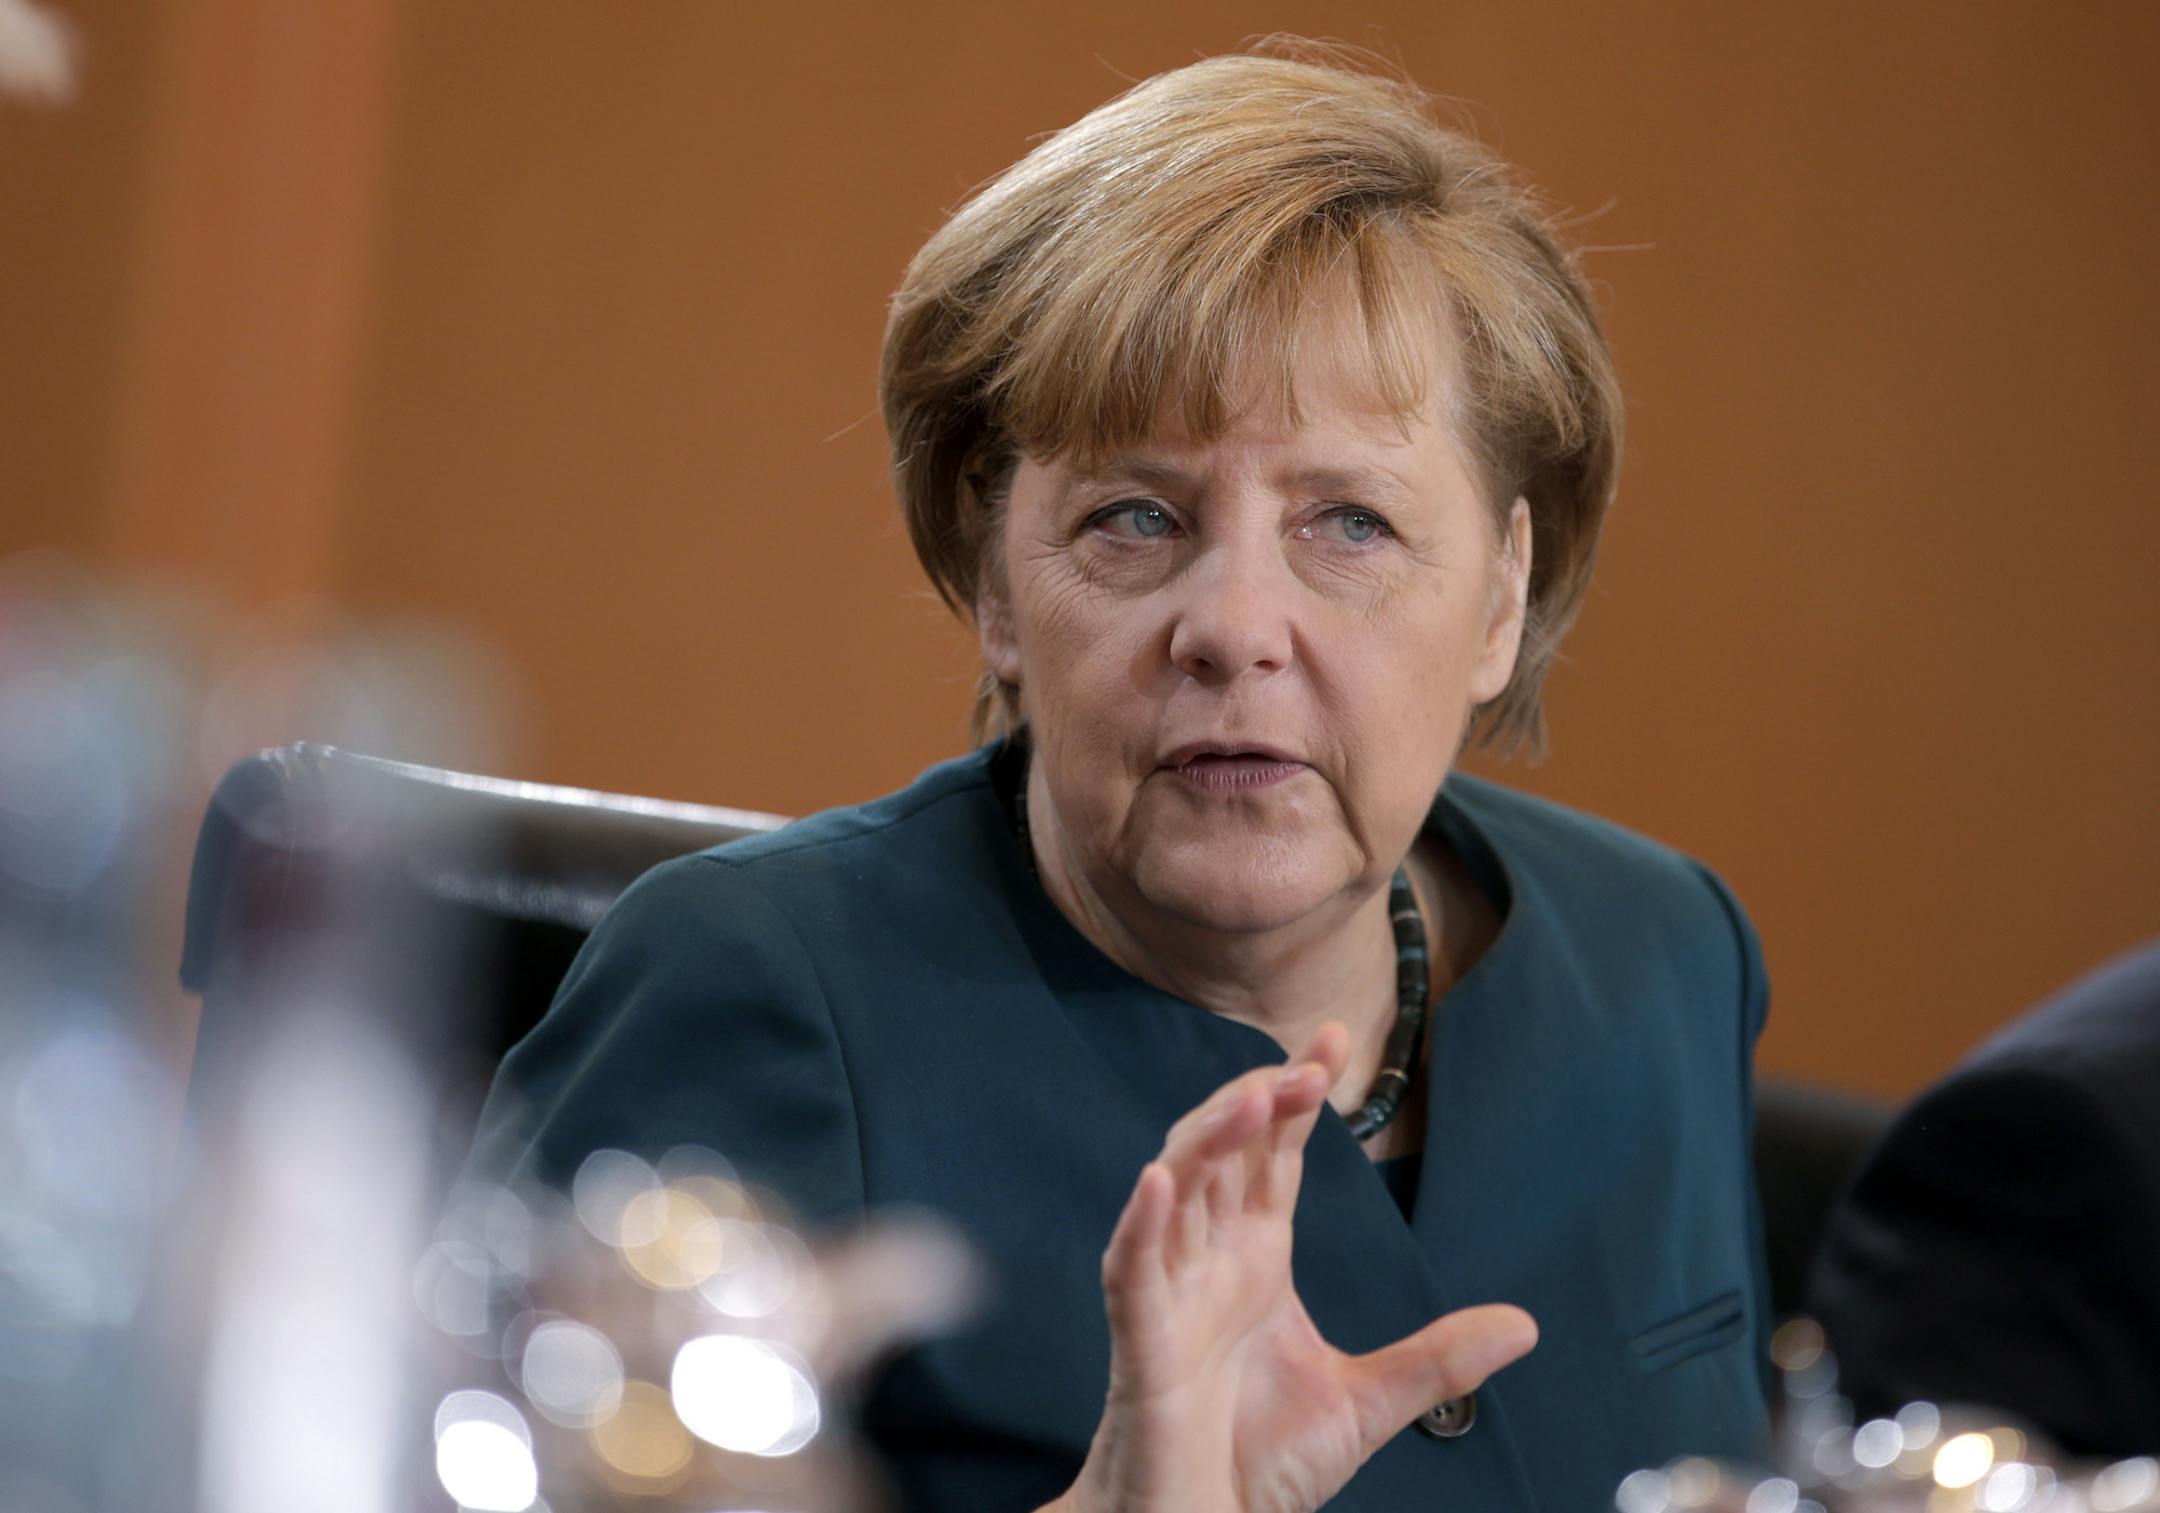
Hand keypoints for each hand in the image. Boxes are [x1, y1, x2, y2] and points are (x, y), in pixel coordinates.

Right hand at [1051, 1022, 1537, 1512]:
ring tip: (1258, 1099)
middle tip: (1311, 1065)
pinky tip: (1160, 1180)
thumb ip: (1440, 1359)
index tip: (1335, 1037)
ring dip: (1210, 1138)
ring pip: (1176, 1189)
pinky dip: (1140, 1223)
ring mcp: (1171, 1294)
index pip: (1275, 1154)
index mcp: (1256, 1260)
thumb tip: (1524, 1324)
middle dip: (1263, 1100)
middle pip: (1226, 1151)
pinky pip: (1130, 1269)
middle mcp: (1210, 1261)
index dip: (1298, 1093)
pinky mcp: (1141, 1340)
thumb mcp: (1369, 1404)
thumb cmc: (1257, 1465)